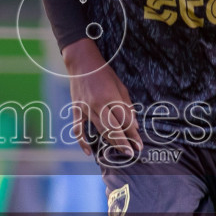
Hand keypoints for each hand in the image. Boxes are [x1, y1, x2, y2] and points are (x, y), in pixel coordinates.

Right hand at [62, 40, 140, 160]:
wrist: (81, 63)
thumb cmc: (104, 73)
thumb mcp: (120, 86)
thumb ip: (127, 106)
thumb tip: (134, 125)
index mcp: (111, 97)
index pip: (125, 121)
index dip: (133, 134)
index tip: (139, 145)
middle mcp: (98, 104)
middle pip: (113, 129)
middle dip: (124, 143)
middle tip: (132, 153)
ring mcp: (85, 108)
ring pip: (100, 130)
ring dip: (111, 143)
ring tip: (121, 152)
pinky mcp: (76, 110)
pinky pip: (78, 129)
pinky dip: (82, 142)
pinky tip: (89, 152)